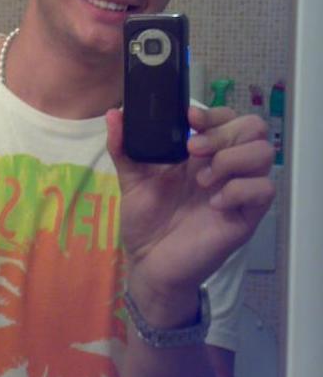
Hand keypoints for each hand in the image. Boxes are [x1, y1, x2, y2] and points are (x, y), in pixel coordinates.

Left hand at [106, 105, 274, 323]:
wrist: (148, 264)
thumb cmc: (145, 221)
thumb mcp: (131, 179)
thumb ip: (123, 146)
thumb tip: (113, 115)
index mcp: (202, 153)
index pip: (228, 117)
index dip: (214, 113)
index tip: (189, 118)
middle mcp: (225, 167)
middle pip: (252, 127)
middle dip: (222, 132)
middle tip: (193, 151)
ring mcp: (238, 191)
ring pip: (264, 152)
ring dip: (232, 159)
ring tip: (202, 179)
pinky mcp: (246, 217)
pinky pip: (264, 190)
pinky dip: (240, 190)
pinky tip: (214, 203)